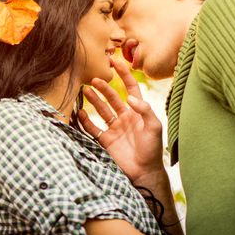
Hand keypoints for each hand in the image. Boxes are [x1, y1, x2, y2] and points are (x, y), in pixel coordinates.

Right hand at [78, 59, 163, 182]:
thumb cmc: (153, 149)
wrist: (145, 172)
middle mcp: (125, 117)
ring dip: (94, 100)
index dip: (123, 74)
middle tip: (94, 79)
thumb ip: (144, 109)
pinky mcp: (106, 140)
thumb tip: (130, 97)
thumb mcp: (154, 126)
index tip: (115, 61)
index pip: (130, 87)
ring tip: (85, 90)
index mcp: (138, 111)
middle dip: (104, 87)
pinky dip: (86, 120)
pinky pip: (93, 128)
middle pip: (112, 97)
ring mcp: (114, 128)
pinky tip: (80, 112)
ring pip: (101, 110)